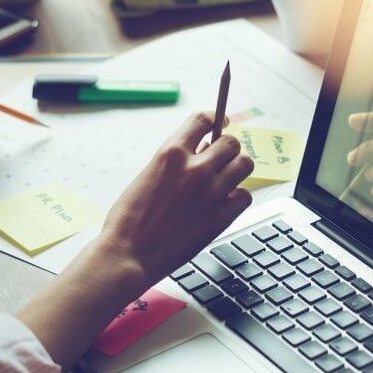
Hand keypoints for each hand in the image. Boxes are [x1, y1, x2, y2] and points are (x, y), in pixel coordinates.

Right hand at [97, 112, 254, 286]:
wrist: (128, 255)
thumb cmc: (129, 220)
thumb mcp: (147, 177)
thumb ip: (174, 163)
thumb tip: (199, 153)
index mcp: (171, 153)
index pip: (203, 119)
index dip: (216, 118)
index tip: (222, 121)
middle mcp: (195, 168)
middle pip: (231, 143)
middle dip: (227, 149)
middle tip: (222, 159)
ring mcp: (211, 192)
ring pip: (245, 165)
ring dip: (237, 169)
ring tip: (227, 179)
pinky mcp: (220, 217)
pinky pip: (245, 196)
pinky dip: (238, 198)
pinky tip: (225, 203)